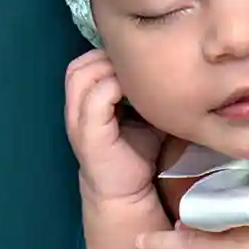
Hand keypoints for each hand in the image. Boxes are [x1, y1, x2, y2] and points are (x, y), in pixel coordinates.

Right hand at [65, 49, 163, 204]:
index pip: (87, 61)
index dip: (111, 55)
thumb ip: (145, 91)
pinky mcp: (89, 133)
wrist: (126, 193)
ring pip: (81, 75)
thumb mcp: (143, 115)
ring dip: (108, 69)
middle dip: (106, 58)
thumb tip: (173, 66)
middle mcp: (76, 108)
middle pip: (78, 64)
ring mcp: (78, 120)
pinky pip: (95, 98)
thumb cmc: (137, 153)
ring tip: (135, 78)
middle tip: (136, 67)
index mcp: (87, 101)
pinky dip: (114, 87)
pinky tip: (136, 94)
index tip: (139, 59)